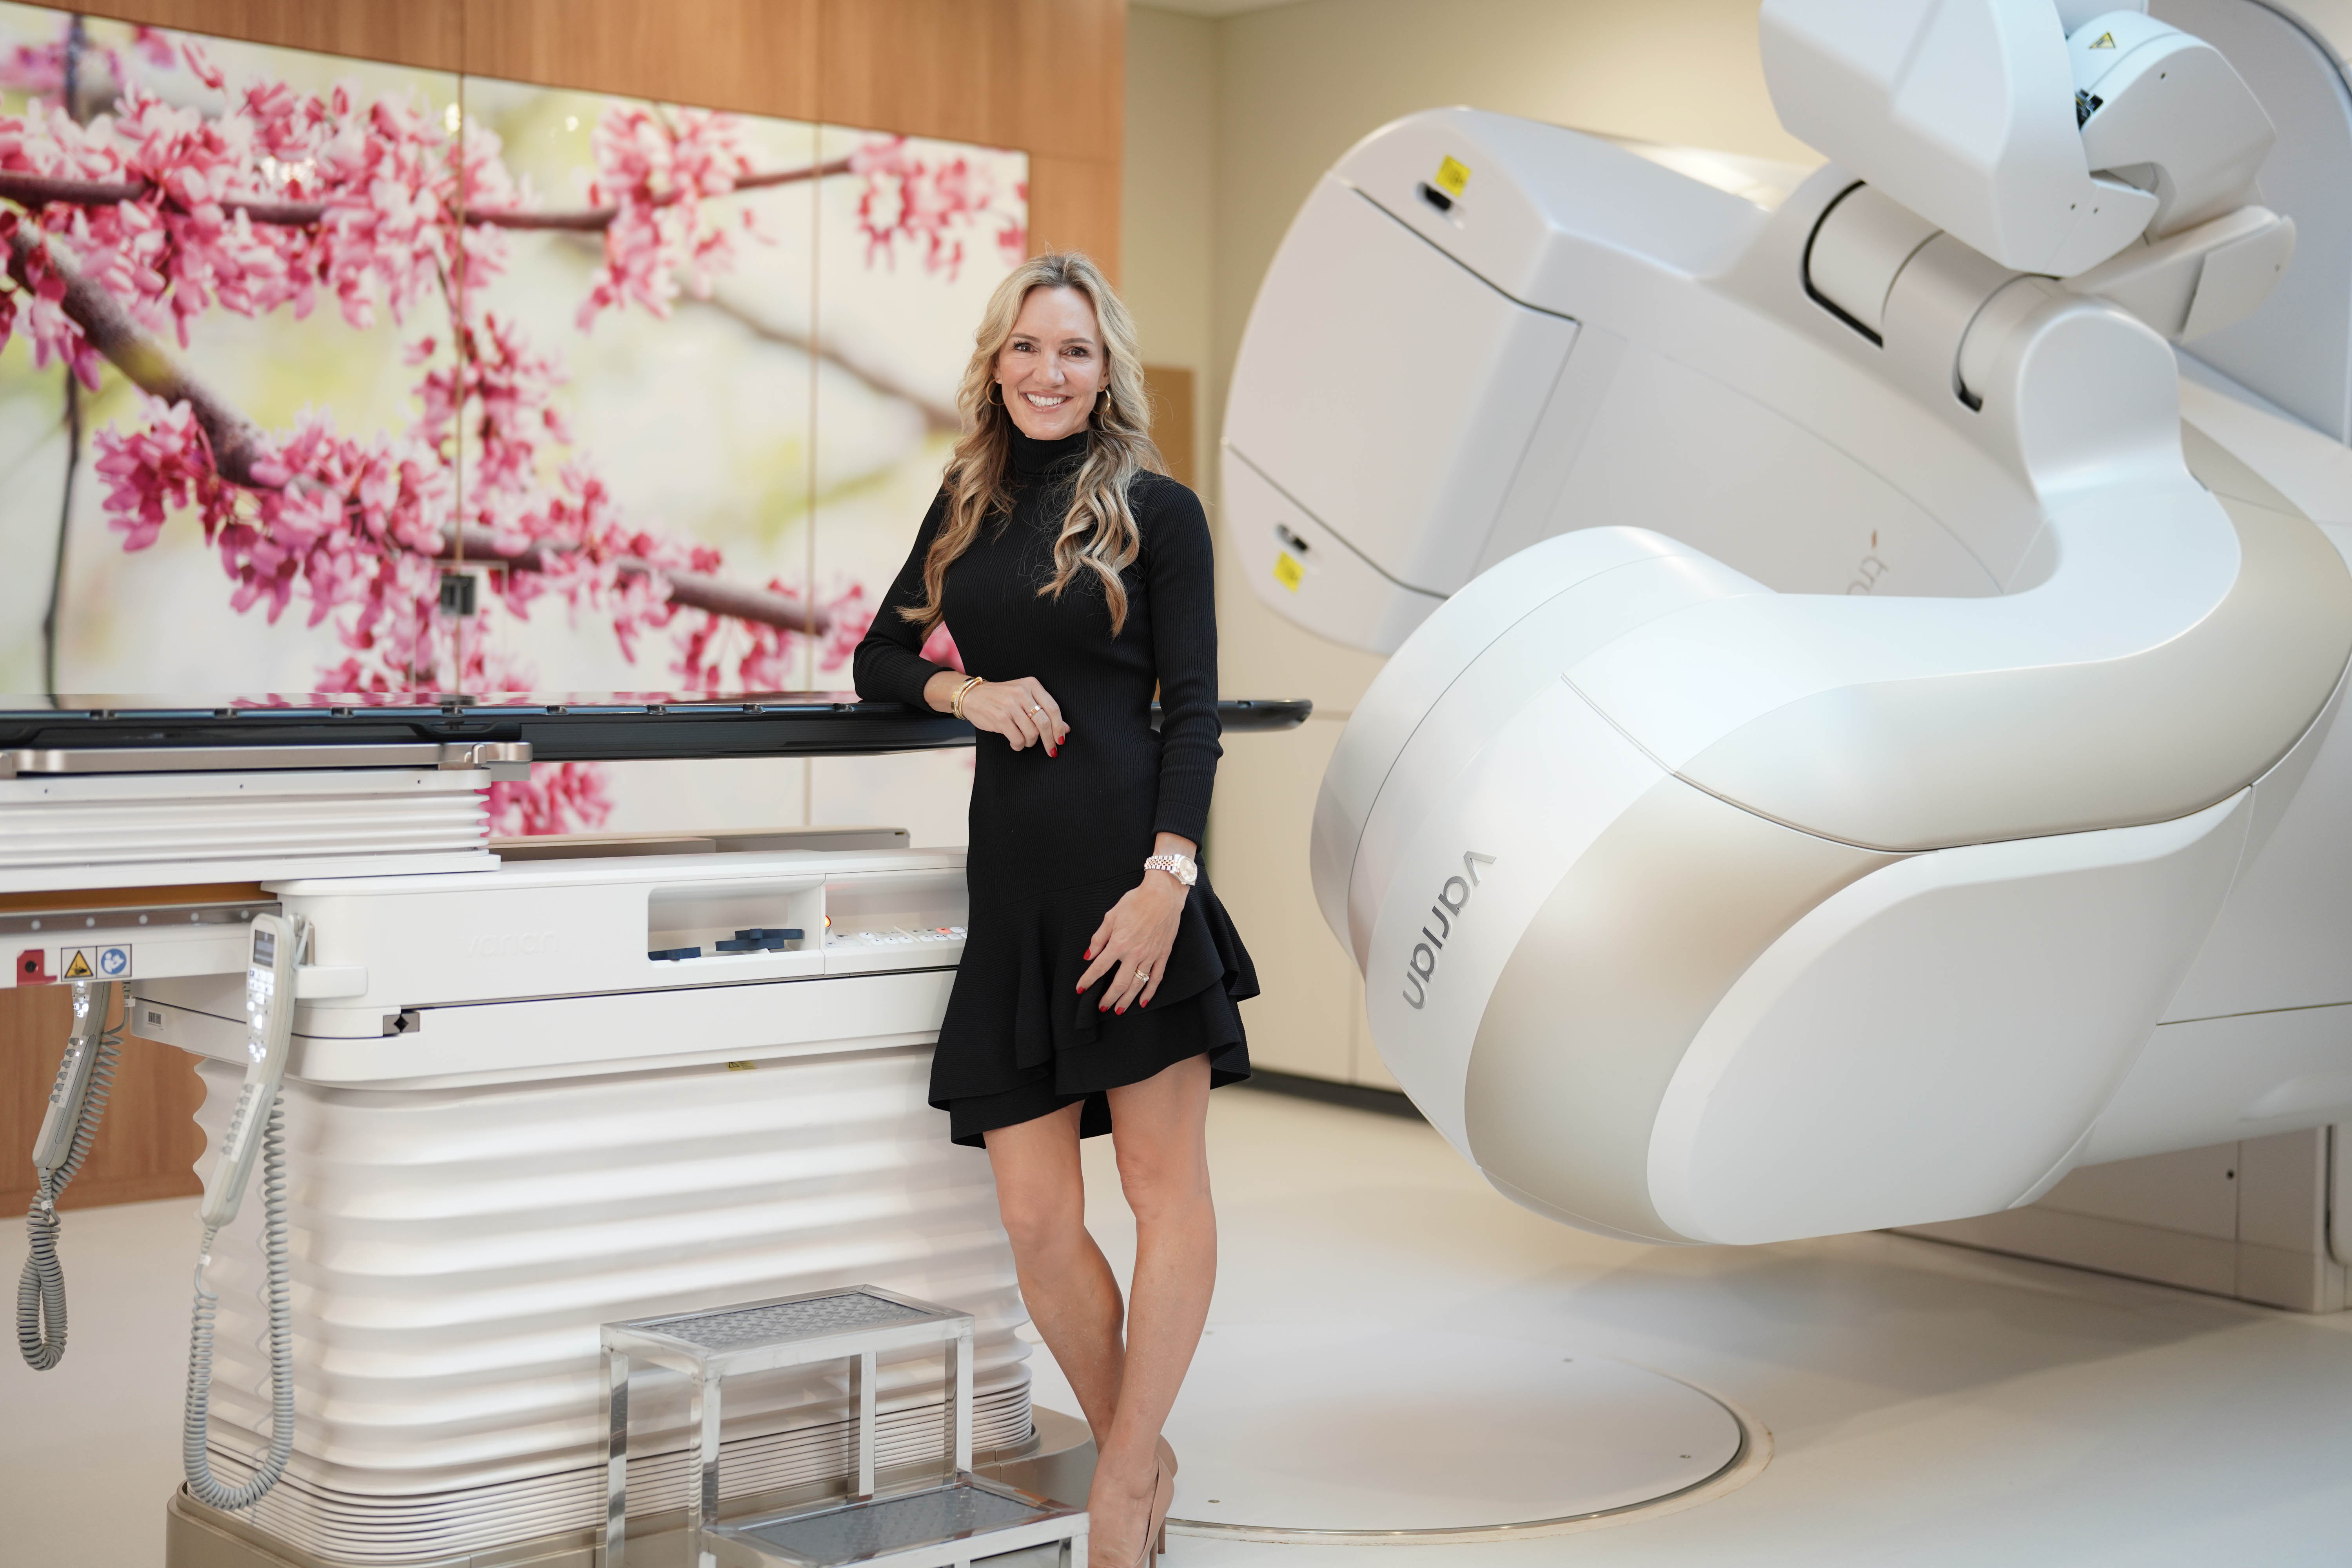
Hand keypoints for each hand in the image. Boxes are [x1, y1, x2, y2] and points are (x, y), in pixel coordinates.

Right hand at [929, 673, 1068, 754]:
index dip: (1060, 727)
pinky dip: (1018, 745)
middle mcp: (1021, 693)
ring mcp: (1010, 705)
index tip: (1061, 739)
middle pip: (1044, 722)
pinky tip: (1015, 743)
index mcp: (1031, 685)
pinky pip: (1017, 738)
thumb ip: (1044, 710)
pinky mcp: (1000, 717)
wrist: (972, 696)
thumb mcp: (1024, 698)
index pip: (1053, 708)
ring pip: (1032, 733)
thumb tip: (1065, 729)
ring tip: (1024, 741)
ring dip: (1030, 742)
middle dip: (1050, 740)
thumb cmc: (1000, 698)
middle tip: (1051, 750)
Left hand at [1077, 872, 1185, 1013]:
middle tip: (1101, 1007)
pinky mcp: (1163, 954)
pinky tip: (1143, 1001)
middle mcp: (1134, 954)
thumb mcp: (1111, 916)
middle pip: (1119, 983)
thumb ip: (1099, 938)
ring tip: (1119, 1010)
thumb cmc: (1136, 901)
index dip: (1088, 980)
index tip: (1081, 989)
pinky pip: (1156, 977)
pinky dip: (1149, 991)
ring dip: (1127, 1000)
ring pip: (1137, 984)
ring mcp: (1150, 956)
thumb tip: (1089, 955)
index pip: (1099, 968)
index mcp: (1119, 943)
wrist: (1163, 894)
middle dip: (1108, 998)